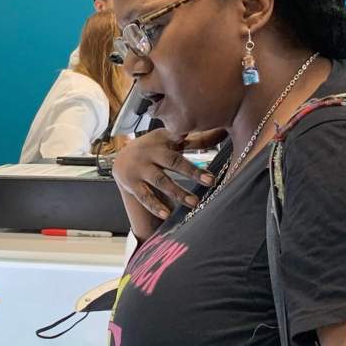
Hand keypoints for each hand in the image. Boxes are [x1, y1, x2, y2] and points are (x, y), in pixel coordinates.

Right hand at [111, 127, 227, 219]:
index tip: (216, 141)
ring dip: (178, 192)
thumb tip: (223, 131)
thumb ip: (197, 140)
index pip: (184, 141)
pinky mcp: (132, 184)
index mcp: (163, 139)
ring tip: (195, 203)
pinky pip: (145, 196)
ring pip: (160, 181)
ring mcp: (140, 168)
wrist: (122, 159)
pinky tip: (167, 214)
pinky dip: (155, 206)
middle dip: (192, 171)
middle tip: (211, 181)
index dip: (199, 142)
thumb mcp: (172, 140)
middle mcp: (151, 152)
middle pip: (173, 161)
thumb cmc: (154, 149)